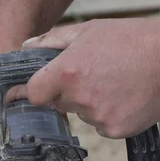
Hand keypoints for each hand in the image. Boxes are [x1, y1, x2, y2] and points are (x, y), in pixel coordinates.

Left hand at [22, 19, 159, 137]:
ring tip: (114, 83)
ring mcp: (97, 117)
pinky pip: (101, 126)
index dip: (39, 89)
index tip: (45, 86)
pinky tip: (123, 97)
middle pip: (59, 103)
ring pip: (82, 114)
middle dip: (70, 92)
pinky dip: (109, 115)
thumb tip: (26, 47)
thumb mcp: (90, 30)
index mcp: (68, 72)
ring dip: (91, 103)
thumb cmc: (133, 41)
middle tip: (95, 74)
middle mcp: (80, 97)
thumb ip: (53, 41)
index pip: (34, 93)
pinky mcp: (114, 129)